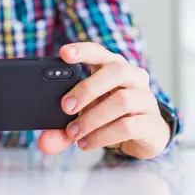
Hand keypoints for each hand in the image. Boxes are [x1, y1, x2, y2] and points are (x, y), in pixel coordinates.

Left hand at [38, 43, 170, 159]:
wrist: (144, 138)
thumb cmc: (110, 118)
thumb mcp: (83, 120)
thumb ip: (61, 130)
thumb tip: (44, 142)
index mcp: (112, 68)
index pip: (99, 52)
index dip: (83, 51)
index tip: (64, 53)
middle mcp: (133, 78)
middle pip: (115, 70)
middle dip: (87, 88)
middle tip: (65, 107)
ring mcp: (145, 99)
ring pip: (121, 100)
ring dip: (92, 119)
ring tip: (74, 133)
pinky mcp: (151, 122)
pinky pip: (127, 125)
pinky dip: (102, 136)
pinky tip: (87, 143)